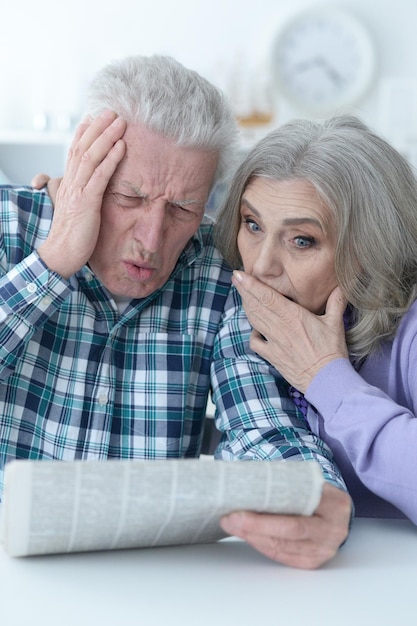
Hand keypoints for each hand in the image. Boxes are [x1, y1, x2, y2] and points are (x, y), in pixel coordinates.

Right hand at [37, 110, 126, 278]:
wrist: (61, 254)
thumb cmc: (72, 236)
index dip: (85, 133)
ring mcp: (78, 191)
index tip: (95, 118)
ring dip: (107, 137)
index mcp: (68, 184)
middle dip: (98, 127)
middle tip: (112, 111)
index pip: (75, 151)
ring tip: (120, 122)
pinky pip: (100, 176)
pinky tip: (121, 147)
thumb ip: (84, 196)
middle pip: (83, 147)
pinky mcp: (86, 202)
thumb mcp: (78, 210)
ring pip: (91, 156)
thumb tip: (93, 190)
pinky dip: (111, 159)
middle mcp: (71, 183)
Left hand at [220, 483, 351, 568]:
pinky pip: (284, 556)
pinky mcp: (314, 561)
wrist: (335, 512)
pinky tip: (248, 536)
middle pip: (289, 532)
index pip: (298, 508)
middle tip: (230, 519)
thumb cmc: (316, 493)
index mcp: (334, 503)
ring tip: (233, 526)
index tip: (240, 507)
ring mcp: (325, 549)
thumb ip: (286, 482)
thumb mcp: (309, 482)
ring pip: (283, 547)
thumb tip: (246, 482)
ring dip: (254, 537)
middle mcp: (333, 529)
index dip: (267, 513)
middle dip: (255, 526)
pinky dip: (263, 545)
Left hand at [232, 271, 348, 392]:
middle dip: (244, 291)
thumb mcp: (336, 324)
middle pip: (256, 306)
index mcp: (294, 317)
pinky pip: (255, 342)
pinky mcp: (272, 356)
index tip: (239, 275)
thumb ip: (336, 302)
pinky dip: (252, 333)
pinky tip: (255, 327)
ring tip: (242, 295)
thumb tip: (342, 286)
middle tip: (236, 279)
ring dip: (247, 307)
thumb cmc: (332, 352)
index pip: (268, 297)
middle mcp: (280, 328)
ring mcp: (274, 343)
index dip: (251, 285)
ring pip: (254, 321)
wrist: (326, 380)